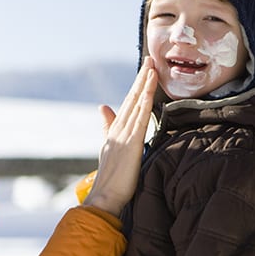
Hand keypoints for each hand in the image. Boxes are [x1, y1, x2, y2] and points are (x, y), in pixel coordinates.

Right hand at [82, 57, 157, 216]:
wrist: (104, 196)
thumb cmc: (111, 180)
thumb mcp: (109, 149)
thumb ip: (107, 127)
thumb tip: (102, 108)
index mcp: (115, 131)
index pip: (128, 104)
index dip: (137, 86)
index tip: (145, 70)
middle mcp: (118, 129)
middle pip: (132, 98)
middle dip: (141, 78)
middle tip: (150, 58)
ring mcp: (124, 134)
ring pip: (137, 103)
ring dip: (145, 83)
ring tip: (152, 65)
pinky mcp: (132, 142)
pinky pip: (141, 117)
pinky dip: (146, 100)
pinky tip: (150, 88)